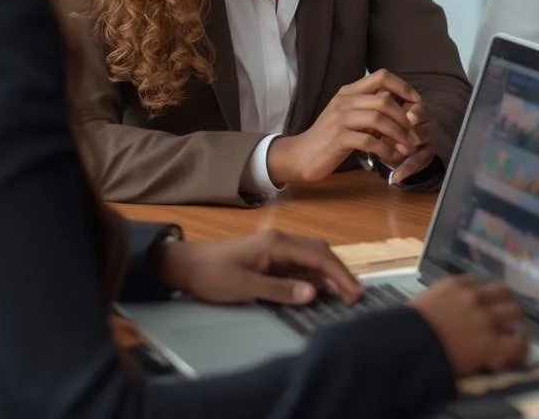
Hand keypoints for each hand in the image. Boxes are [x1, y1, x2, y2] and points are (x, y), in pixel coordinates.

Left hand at [158, 229, 360, 305]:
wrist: (184, 266)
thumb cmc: (211, 275)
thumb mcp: (243, 287)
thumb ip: (280, 290)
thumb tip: (313, 293)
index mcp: (276, 244)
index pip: (319, 257)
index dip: (339, 275)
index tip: (354, 293)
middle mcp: (281, 241)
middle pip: (320, 252)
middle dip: (339, 273)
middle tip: (353, 296)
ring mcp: (276, 248)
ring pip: (312, 258)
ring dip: (328, 275)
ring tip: (342, 295)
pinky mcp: (270, 257)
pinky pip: (299, 264)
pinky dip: (313, 277)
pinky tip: (319, 290)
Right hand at [267, 70, 427, 185]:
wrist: (300, 155)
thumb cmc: (330, 137)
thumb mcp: (350, 117)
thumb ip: (371, 108)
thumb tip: (398, 101)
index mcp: (349, 91)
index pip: (382, 76)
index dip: (403, 87)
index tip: (417, 102)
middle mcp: (344, 100)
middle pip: (384, 100)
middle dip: (405, 118)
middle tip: (415, 134)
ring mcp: (340, 118)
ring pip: (379, 119)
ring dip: (399, 135)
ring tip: (409, 148)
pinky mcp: (338, 138)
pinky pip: (369, 141)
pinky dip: (386, 149)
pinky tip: (393, 157)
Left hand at [411, 275, 528, 376]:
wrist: (399, 343)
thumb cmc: (429, 361)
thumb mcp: (465, 367)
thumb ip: (487, 355)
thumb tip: (498, 349)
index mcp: (490, 345)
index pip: (521, 343)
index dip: (522, 344)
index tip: (518, 344)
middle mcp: (487, 318)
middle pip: (516, 311)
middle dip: (514, 317)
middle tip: (508, 320)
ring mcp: (472, 296)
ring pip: (501, 289)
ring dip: (501, 297)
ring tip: (496, 300)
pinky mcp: (455, 282)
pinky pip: (476, 278)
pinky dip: (478, 286)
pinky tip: (474, 291)